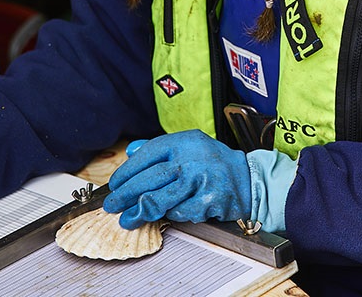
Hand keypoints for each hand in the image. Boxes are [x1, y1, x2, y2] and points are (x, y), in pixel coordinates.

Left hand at [103, 130, 250, 229]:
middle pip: (149, 179)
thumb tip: (130, 151)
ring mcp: (201, 180)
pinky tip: (169, 213)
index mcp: (184, 141)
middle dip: (126, 195)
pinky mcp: (209, 201)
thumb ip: (159, 148)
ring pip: (160, 199)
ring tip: (128, 219)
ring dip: (140, 212)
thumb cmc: (213, 163)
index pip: (147, 154)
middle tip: (112, 205)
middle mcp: (192, 159)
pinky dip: (172, 215)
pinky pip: (180, 212)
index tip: (115, 184)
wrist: (248, 178)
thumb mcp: (188, 146)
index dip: (126, 171)